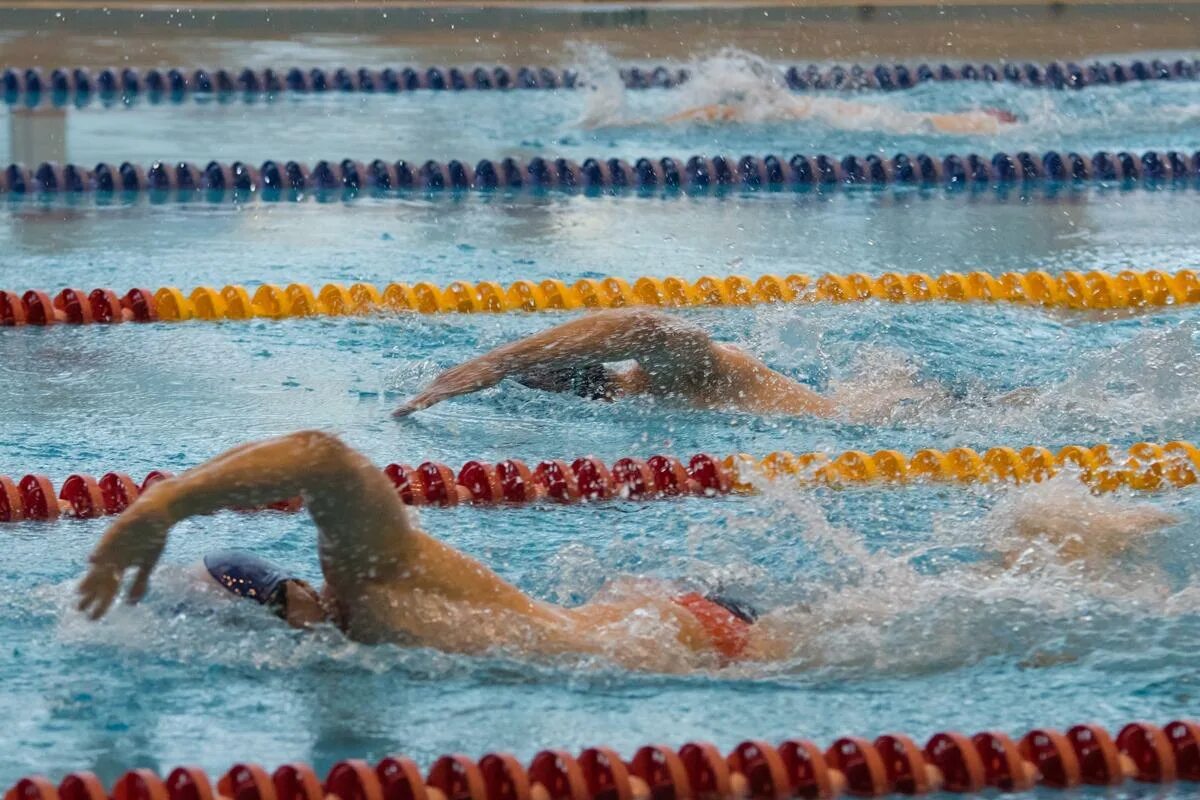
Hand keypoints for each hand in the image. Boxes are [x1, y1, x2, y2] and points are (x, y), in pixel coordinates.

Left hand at [77, 490, 174, 619]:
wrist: (160, 510)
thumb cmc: (152, 536)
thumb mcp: (148, 563)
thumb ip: (139, 582)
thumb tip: (132, 603)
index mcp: (120, 563)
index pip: (108, 586)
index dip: (100, 601)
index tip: (92, 618)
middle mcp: (113, 555)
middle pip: (101, 578)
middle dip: (92, 594)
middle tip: (80, 610)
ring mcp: (115, 542)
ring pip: (101, 562)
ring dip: (91, 577)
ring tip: (80, 591)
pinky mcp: (120, 527)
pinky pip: (109, 540)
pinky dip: (101, 550)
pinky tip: (92, 560)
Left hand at [393, 361, 503, 417]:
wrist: (496, 361)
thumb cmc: (484, 371)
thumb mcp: (470, 379)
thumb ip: (462, 384)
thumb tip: (458, 389)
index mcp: (445, 379)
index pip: (425, 393)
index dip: (413, 402)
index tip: (402, 411)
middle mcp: (444, 380)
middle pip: (422, 395)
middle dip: (408, 406)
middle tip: (394, 415)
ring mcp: (450, 382)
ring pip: (427, 396)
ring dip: (413, 404)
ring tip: (401, 412)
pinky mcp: (457, 385)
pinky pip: (440, 396)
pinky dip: (428, 401)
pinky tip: (419, 406)